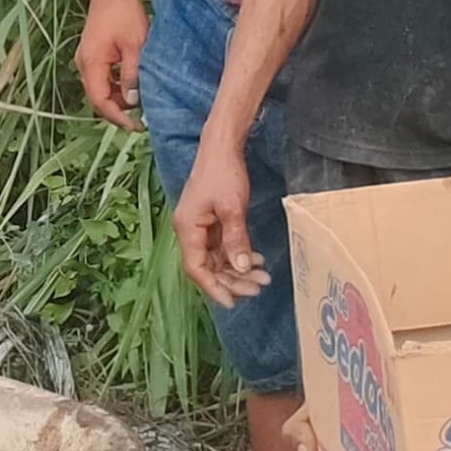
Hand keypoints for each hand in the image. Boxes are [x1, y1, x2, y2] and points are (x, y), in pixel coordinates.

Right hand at [76, 0, 148, 125]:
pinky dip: (115, 85)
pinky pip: (101, 77)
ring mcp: (86, 58)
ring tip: (138, 99)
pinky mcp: (92, 53)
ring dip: (117, 97)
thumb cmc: (124, 14)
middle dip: (117, 110)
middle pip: (97, 97)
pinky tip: (130, 83)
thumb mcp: (135, 46)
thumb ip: (132, 75)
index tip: (135, 125)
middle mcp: (84, 64)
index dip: (116, 117)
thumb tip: (132, 101)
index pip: (99, 100)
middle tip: (140, 117)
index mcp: (92, 63)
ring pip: (99, 88)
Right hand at [172, 145, 264, 305]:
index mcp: (187, 228)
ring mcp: (200, 228)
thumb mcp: (232, 207)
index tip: (232, 301)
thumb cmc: (223, 172)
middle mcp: (189, 231)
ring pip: (216, 260)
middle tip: (258, 287)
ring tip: (263, 276)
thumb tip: (241, 268)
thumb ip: (236, 239)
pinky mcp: (210, 224)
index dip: (213, 287)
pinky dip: (238, 256)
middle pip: (207, 267)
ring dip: (238, 270)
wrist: (221, 148)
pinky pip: (222, 248)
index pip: (196, 268)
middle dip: (232, 280)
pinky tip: (256, 259)